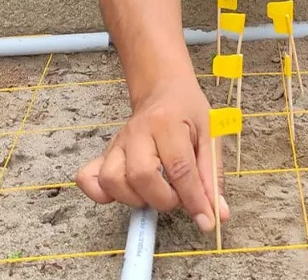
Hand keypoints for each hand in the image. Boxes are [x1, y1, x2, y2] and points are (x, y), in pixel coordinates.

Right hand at [75, 74, 229, 230]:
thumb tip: (218, 215)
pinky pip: (89, 178)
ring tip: (154, 192)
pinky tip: (124, 193)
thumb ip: (212, 176)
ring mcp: (117, 143)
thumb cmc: (187, 110)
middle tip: (177, 196)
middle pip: (141, 175)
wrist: (163, 89)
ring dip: (136, 198)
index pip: (179, 168)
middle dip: (163, 198)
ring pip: (113, 181)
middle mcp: (137, 132)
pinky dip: (101, 194)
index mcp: (167, 123)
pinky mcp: (105, 153)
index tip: (206, 220)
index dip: (194, 199)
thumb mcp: (210, 135)